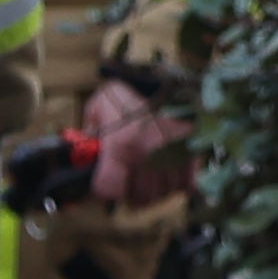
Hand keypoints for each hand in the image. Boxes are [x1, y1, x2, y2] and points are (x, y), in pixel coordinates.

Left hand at [70, 73, 193, 215]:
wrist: (172, 80)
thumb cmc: (133, 92)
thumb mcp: (101, 103)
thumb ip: (88, 129)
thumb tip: (82, 153)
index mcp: (122, 144)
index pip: (109, 189)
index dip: (105, 187)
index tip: (106, 179)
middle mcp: (148, 156)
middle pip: (138, 198)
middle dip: (130, 190)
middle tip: (128, 176)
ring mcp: (175, 158)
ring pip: (162, 194)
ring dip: (154, 189)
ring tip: (148, 172)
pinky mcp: (195, 155)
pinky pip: (187, 186)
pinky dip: (178, 183)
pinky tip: (169, 171)